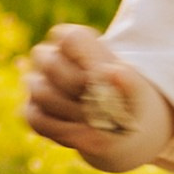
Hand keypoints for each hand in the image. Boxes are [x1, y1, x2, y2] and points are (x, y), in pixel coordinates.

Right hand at [21, 25, 173, 172]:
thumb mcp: (139, 92)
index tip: (107, 78)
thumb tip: (115, 72)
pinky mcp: (34, 111)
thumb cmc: (130, 100)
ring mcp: (38, 84)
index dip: (87, 60)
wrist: (124, 128)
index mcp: (77, 41)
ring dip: (72, 111)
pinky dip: (61, 130)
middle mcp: (51, 58)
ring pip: (41, 92)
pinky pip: (36, 119)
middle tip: (103, 105)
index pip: (69, 38)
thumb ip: (130, 82)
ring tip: (98, 124)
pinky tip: (84, 135)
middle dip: (79, 88)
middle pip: (50, 64)